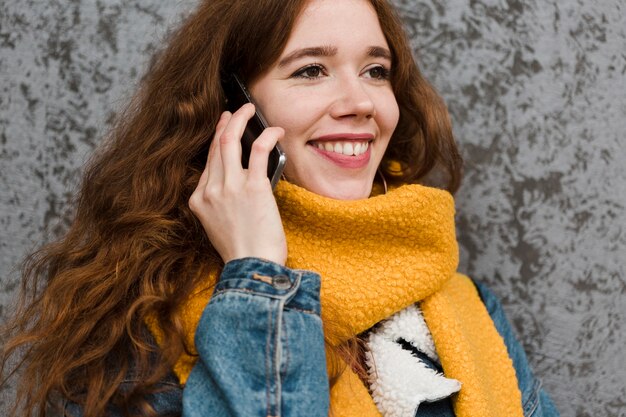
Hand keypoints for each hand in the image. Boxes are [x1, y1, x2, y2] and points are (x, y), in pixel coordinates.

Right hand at [189, 104, 287, 264]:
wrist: (252, 267)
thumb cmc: (242, 251)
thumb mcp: (217, 224)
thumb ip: (220, 201)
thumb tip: (236, 181)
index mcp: (199, 199)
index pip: (209, 160)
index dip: (217, 139)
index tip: (225, 127)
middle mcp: (210, 190)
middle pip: (216, 145)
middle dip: (227, 122)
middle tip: (237, 111)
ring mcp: (230, 187)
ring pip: (230, 140)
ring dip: (241, 119)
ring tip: (250, 109)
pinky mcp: (253, 187)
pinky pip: (259, 150)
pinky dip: (267, 135)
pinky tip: (275, 131)